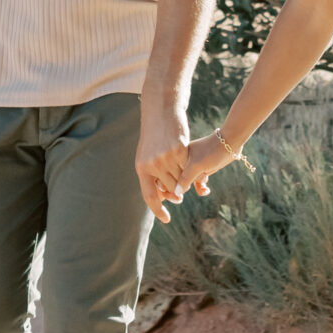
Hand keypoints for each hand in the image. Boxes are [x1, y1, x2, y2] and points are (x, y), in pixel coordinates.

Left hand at [136, 100, 192, 220]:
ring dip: (185, 181)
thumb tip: (161, 197)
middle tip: (180, 196)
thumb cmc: (153, 136)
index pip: (150, 196)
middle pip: (170, 189)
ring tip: (186, 179)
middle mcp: (153, 164)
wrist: (160, 112)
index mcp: (141, 168)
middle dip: (176, 194)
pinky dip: (190, 169)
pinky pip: (188, 167)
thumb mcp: (146, 156)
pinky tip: (191, 165)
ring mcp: (166, 156)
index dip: (158, 210)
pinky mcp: (179, 149)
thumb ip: (152, 175)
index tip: (167, 220)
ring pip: (181, 179)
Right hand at [177, 132, 240, 195]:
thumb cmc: (211, 152)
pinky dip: (202, 188)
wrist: (230, 143)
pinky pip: (199, 182)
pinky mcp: (204, 168)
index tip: (182, 191)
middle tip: (199, 179)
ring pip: (191, 182)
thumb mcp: (196, 166)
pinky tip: (207, 190)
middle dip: (189, 185)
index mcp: (179, 157)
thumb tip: (176, 192)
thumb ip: (185, 179)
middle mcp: (185, 161)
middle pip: (181, 180)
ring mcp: (195, 165)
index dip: (175, 185)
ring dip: (199, 186)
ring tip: (205, 187)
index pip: (172, 175)